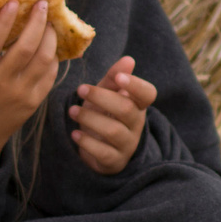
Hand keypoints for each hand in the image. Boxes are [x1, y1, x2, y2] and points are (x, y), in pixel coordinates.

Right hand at [0, 0, 60, 173]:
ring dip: (49, 37)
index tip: (13, 1)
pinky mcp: (33, 103)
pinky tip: (49, 45)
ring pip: (43, 60)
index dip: (3, 21)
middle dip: (36, 22)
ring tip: (49, 21)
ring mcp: (19, 95)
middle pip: (24, 48)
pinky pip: (49, 75)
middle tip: (41, 4)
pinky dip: (52, 57)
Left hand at [69, 56, 155, 174]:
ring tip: (72, 111)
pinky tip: (74, 134)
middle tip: (81, 89)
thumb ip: (114, 77)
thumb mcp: (107, 94)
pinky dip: (87, 142)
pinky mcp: (115, 161)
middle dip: (101, 97)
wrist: (99, 149)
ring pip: (113, 131)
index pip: (148, 94)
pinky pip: (103, 152)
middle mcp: (136, 124)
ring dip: (90, 119)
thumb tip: (128, 60)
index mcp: (138, 104)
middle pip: (126, 109)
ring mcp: (127, 145)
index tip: (118, 78)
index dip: (136, 85)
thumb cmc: (104, 114)